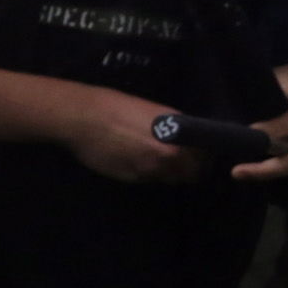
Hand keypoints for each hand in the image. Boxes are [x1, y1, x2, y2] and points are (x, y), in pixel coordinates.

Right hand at [67, 88, 207, 184]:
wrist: (82, 118)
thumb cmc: (114, 106)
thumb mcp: (153, 112)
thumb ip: (173, 129)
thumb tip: (185, 142)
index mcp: (179, 134)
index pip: (206, 155)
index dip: (204, 156)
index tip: (199, 155)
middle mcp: (170, 155)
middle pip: (193, 174)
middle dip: (190, 169)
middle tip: (180, 162)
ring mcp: (152, 170)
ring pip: (172, 180)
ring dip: (169, 174)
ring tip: (156, 161)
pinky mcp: (134, 179)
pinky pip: (151, 181)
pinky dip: (150, 175)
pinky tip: (138, 161)